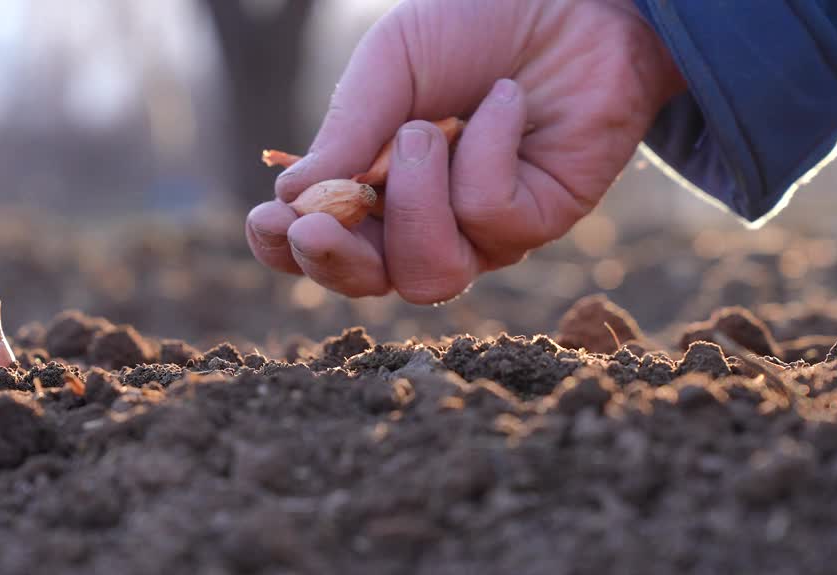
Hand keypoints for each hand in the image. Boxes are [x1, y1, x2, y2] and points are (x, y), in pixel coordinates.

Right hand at [246, 0, 684, 303]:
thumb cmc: (472, 27)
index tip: (267, 221)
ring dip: (415, 202)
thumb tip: (288, 199)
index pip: (318, 246)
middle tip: (316, 225)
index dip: (286, 249)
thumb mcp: (391, 64)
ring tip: (425, 132)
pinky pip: (489, 218)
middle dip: (336, 263)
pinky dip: (487, 152)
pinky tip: (505, 101)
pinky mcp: (536, 222)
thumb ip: (347, 130)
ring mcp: (479, 232)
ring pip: (429, 274)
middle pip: (369, 284)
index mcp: (370, 185)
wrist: (569, 0)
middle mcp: (421, 221)